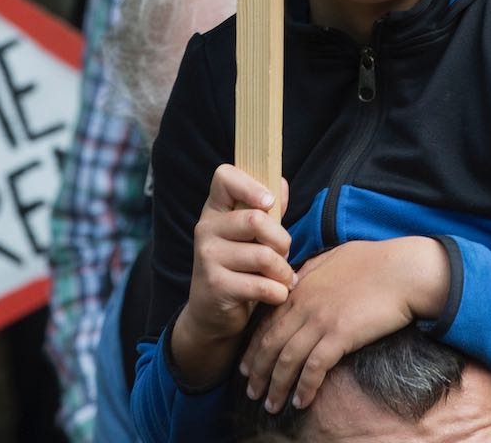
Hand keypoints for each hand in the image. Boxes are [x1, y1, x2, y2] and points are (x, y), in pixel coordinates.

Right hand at [170, 165, 293, 387]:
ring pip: (263, 255)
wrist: (211, 313)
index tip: (269, 203)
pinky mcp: (216, 286)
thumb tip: (283, 185)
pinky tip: (277, 294)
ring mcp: (208, 257)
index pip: (224, 177)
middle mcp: (206, 228)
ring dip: (283, 271)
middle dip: (282, 240)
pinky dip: (278, 292)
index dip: (250, 184)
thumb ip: (267, 211)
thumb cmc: (238, 266)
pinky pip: (261, 285)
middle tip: (284, 253)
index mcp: (215, 209)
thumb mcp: (249, 235)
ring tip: (284, 277)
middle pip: (256, 220)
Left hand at [240, 237, 449, 413]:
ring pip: (287, 359)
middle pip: (270, 343)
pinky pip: (314, 368)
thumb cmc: (376, 261)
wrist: (404, 270)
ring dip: (276, 386)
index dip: (254, 347)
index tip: (246, 365)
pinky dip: (304, 387)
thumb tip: (295, 280)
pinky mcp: (340, 335)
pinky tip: (301, 401)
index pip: (267, 321)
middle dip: (257, 371)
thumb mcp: (334, 257)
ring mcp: (320, 319)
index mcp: (301, 286)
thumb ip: (310, 271)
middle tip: (251, 392)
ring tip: (271, 405)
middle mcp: (304, 303)